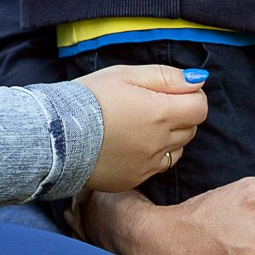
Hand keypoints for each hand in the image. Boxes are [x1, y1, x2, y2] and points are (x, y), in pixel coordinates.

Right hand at [75, 65, 208, 191]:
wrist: (55, 135)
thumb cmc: (89, 98)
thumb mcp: (126, 74)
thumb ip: (166, 77)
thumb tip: (197, 81)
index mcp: (160, 113)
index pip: (200, 108)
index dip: (191, 96)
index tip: (174, 92)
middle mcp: (158, 143)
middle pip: (191, 129)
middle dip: (180, 115)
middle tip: (152, 105)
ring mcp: (147, 165)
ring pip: (177, 149)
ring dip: (169, 137)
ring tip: (140, 125)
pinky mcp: (134, 179)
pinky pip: (157, 167)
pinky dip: (152, 155)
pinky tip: (131, 144)